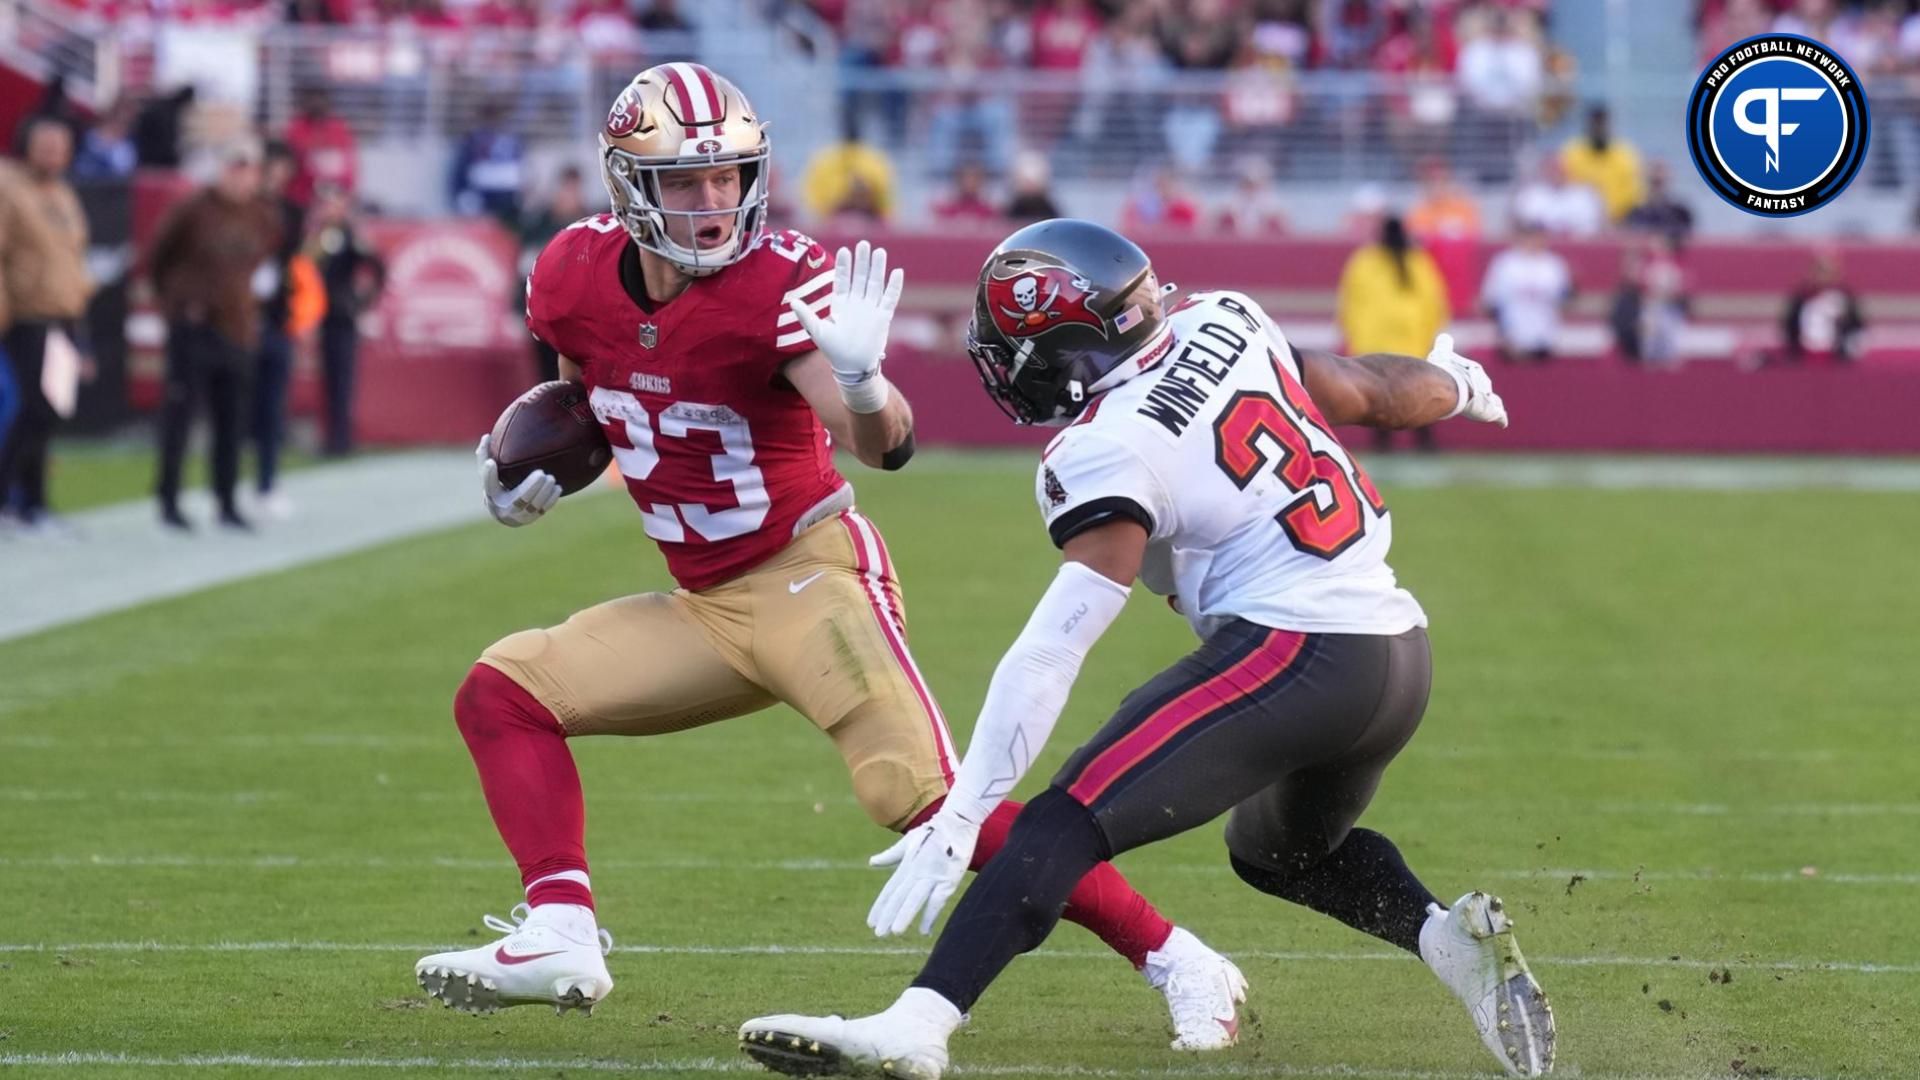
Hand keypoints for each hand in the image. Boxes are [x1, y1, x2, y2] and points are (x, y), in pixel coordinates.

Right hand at [476, 434, 559, 526]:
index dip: (489, 474)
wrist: (504, 512)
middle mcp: (504, 509)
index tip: (491, 462)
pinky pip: (543, 510)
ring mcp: (519, 517)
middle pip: (519, 499)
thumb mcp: (489, 474)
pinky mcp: (531, 519)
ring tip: (551, 478)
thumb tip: (487, 436)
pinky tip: (557, 487)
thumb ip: (485, 456)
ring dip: (544, 492)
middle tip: (542, 473)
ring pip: (534, 506)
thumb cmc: (496, 485)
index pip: (489, 485)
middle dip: (531, 487)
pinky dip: (551, 499)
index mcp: (492, 495)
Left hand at [788, 240, 903, 408]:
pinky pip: (890, 298)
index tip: (844, 250)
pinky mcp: (883, 317)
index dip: (843, 266)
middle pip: (860, 277)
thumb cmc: (834, 351)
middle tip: (863, 243)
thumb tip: (792, 302)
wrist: (853, 367)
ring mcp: (871, 309)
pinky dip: (894, 286)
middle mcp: (857, 303)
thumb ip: (806, 315)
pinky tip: (896, 272)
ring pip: (875, 283)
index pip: (842, 280)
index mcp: (841, 304)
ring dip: (877, 268)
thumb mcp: (817, 331)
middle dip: (861, 261)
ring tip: (879, 251)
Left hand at [867, 810, 978, 936]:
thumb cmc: (932, 831)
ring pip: (914, 899)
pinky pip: (937, 900)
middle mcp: (915, 872)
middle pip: (899, 897)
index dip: (880, 907)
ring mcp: (931, 875)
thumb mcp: (907, 842)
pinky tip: (924, 930)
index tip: (871, 923)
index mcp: (906, 865)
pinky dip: (930, 915)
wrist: (956, 820)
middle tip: (879, 934)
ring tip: (895, 932)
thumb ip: (890, 856)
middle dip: (888, 915)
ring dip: (904, 916)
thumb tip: (872, 862)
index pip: (889, 890)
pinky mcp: (948, 878)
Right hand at [1428, 334, 1508, 427]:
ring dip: (1491, 405)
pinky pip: (1499, 416)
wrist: (1452, 387)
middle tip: (1474, 397)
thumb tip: (1444, 336)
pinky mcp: (1490, 411)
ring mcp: (1488, 397)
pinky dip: (1500, 418)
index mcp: (1474, 370)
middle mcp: (1483, 382)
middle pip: (1484, 387)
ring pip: (1493, 401)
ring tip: (1488, 408)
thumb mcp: (1442, 355)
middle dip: (1480, 392)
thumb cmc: (1444, 373)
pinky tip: (1503, 423)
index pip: (1475, 372)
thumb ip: (1444, 346)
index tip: (1472, 376)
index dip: (1472, 375)